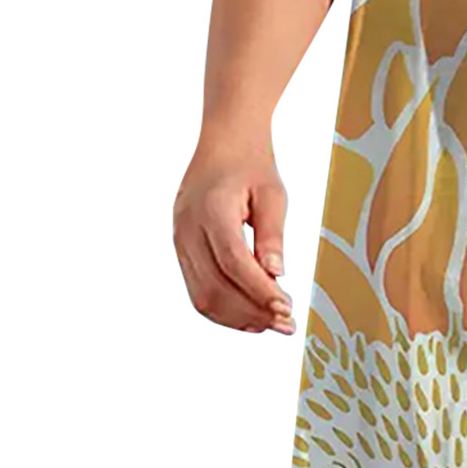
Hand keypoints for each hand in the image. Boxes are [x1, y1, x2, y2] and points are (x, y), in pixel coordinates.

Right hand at [172, 136, 294, 333]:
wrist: (223, 143)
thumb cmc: (252, 166)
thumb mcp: (273, 195)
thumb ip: (272, 235)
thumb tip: (276, 275)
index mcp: (211, 210)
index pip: (233, 262)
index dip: (259, 291)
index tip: (286, 308)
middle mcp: (188, 229)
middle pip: (215, 286)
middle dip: (252, 312)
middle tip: (286, 324)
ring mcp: (180, 241)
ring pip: (202, 295)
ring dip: (238, 317)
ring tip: (272, 324)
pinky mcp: (181, 249)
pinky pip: (197, 289)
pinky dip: (224, 309)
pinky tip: (251, 315)